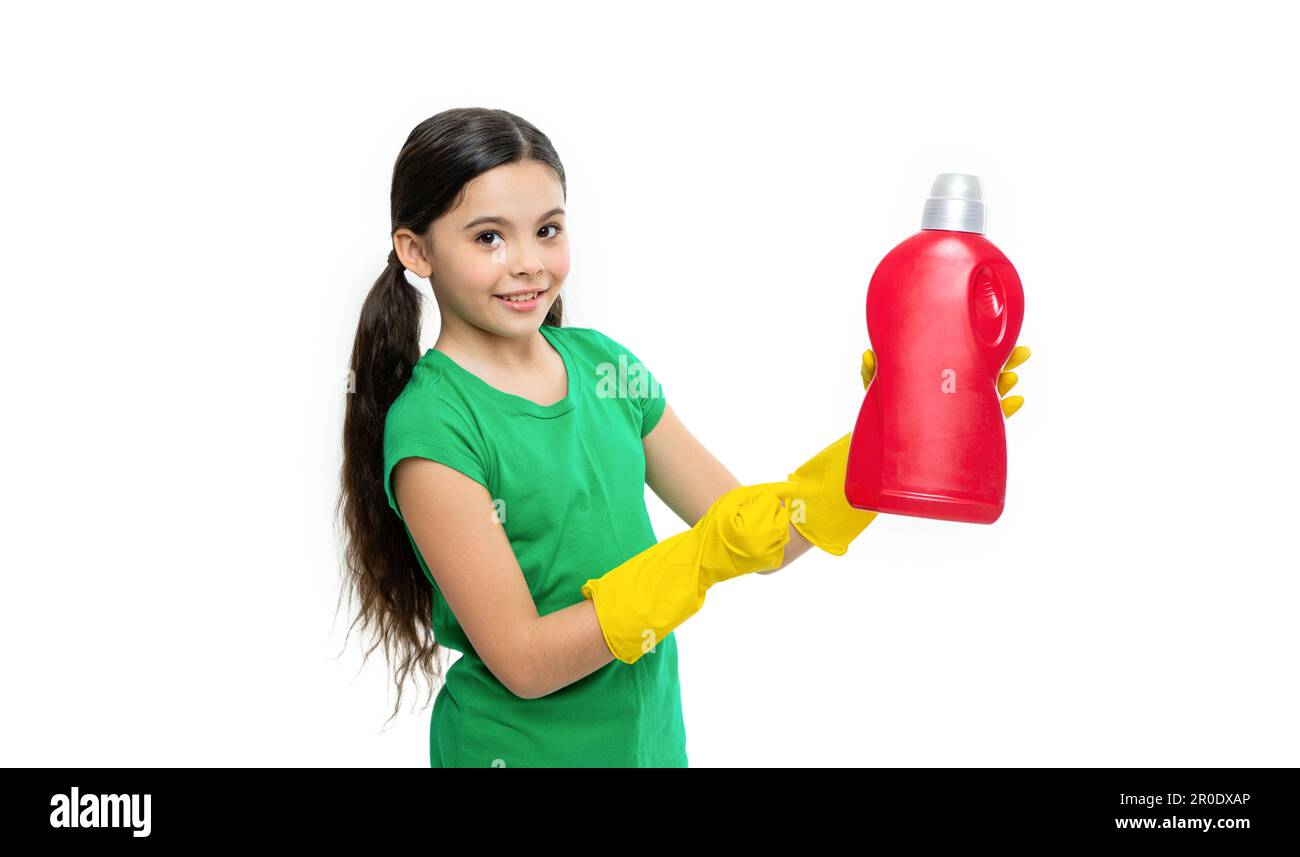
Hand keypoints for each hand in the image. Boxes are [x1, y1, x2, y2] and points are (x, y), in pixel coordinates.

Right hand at [700, 481, 796, 581]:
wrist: (704, 556)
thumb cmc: (716, 522)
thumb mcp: (735, 499)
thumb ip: (767, 490)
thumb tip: (796, 487)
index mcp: (752, 524)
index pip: (771, 500)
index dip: (757, 501)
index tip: (743, 509)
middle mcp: (763, 542)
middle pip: (783, 514)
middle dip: (769, 511)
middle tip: (751, 516)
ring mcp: (768, 555)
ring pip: (784, 529)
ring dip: (773, 524)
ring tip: (754, 527)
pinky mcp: (770, 564)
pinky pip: (782, 544)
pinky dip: (773, 539)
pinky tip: (757, 539)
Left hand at [860, 345, 1031, 416]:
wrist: (882, 441)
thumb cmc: (884, 407)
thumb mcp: (878, 387)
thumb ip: (874, 373)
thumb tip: (867, 356)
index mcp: (938, 374)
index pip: (963, 356)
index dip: (981, 344)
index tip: (999, 333)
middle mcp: (952, 390)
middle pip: (984, 372)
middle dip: (1005, 361)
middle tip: (1020, 353)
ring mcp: (959, 409)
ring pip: (989, 394)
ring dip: (1006, 385)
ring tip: (1014, 379)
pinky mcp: (962, 431)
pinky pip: (988, 421)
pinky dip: (1006, 410)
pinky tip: (1017, 402)